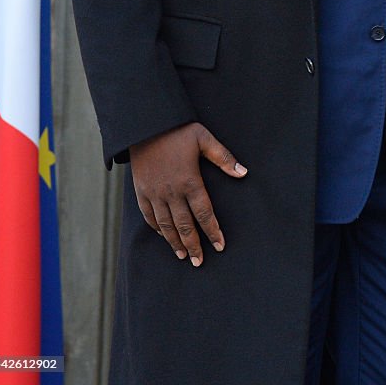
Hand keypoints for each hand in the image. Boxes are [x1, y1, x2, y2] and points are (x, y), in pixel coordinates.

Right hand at [129, 121, 246, 266]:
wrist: (145, 124)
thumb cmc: (179, 130)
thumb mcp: (205, 139)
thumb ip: (224, 158)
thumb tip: (244, 173)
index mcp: (189, 181)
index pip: (204, 213)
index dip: (213, 231)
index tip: (220, 246)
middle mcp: (171, 192)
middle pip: (184, 225)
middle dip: (194, 245)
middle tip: (201, 262)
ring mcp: (154, 193)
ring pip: (166, 225)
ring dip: (175, 242)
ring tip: (184, 256)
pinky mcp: (141, 192)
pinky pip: (149, 216)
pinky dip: (157, 229)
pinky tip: (164, 236)